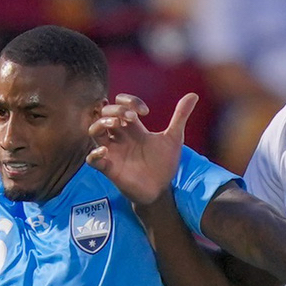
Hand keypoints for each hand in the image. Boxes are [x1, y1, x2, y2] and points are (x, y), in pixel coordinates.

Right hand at [87, 92, 197, 207]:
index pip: (120, 104)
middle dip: (116, 110)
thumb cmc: (164, 164)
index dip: (129, 101)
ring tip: (116, 124)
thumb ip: (180, 116)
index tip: (145, 111)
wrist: (162, 190)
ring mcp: (113, 151)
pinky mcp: (109, 168)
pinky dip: (95, 153)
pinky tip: (105, 150)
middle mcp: (120, 137)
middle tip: (132, 117)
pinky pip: (92, 159)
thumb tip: (193, 95)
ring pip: (94, 130)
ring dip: (101, 123)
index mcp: (133, 128)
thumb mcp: (174, 138)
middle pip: (105, 113)